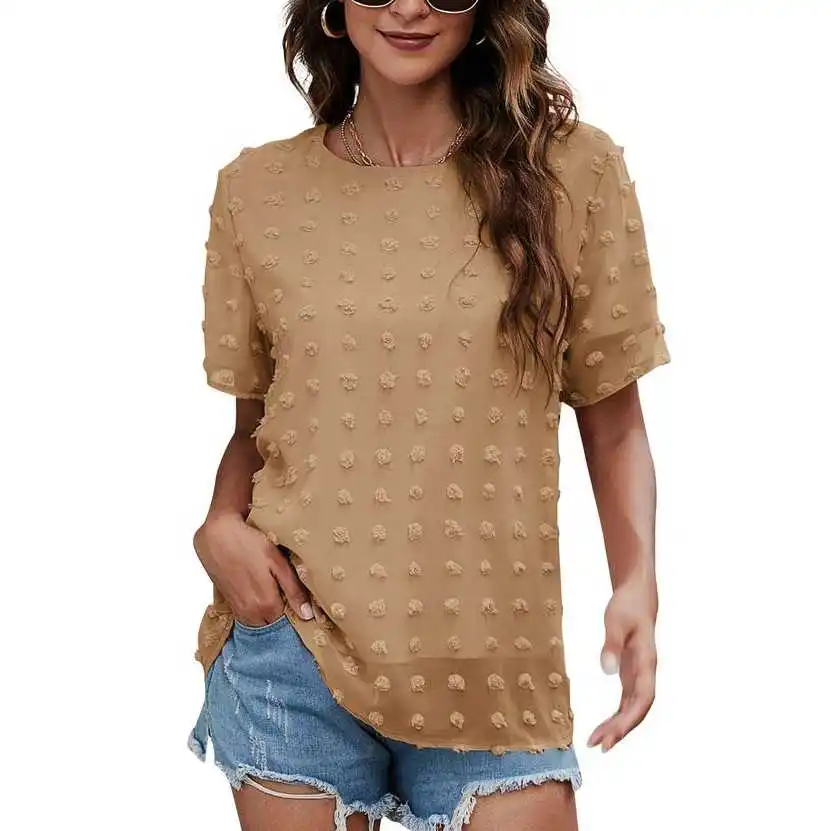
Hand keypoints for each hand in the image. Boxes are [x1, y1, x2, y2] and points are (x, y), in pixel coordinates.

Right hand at [193, 513, 313, 625]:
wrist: (215, 536)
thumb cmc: (248, 544)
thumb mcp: (277, 562)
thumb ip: (293, 590)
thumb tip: (308, 614)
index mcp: (266, 605)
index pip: (289, 625)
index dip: (299, 616)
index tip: (307, 608)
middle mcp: (251, 614)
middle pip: (274, 626)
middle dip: (285, 618)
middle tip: (295, 600)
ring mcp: (238, 611)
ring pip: (261, 623)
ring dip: (271, 615)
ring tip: (279, 596)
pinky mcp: (230, 605)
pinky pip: (249, 617)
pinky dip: (258, 612)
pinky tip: (263, 593)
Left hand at [588, 577, 656, 751]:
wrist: (637, 596)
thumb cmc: (627, 606)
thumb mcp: (615, 621)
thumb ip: (611, 645)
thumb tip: (606, 671)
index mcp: (647, 663)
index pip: (643, 699)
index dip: (630, 720)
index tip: (614, 735)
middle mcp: (646, 674)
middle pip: (637, 709)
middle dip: (621, 730)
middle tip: (599, 746)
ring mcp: (639, 675)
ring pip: (632, 708)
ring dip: (618, 726)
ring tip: (597, 742)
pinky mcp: (630, 674)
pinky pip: (626, 701)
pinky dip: (616, 715)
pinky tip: (604, 727)